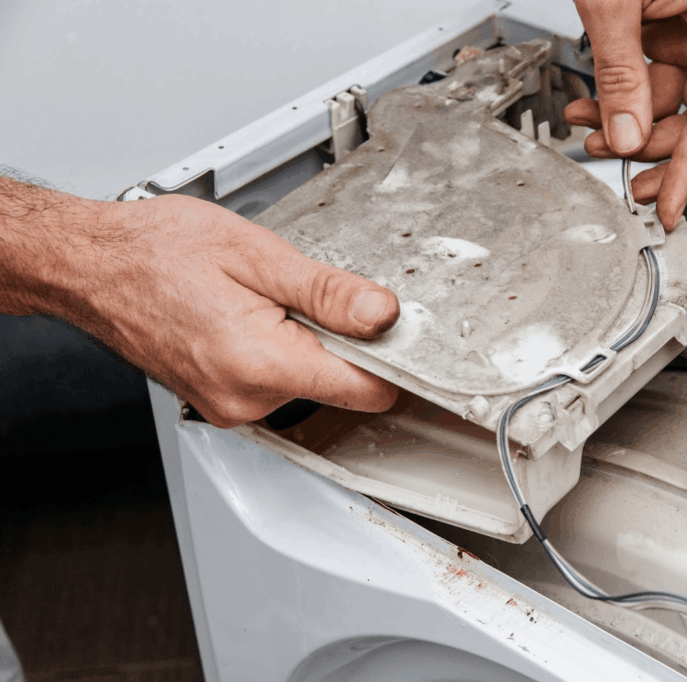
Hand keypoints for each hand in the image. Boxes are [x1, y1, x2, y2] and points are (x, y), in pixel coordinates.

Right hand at [0, 179, 399, 427]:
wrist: (91, 265)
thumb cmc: (156, 252)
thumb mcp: (258, 256)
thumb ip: (329, 292)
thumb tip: (383, 315)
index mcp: (262, 365)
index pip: (367, 389)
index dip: (393, 358)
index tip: (397, 331)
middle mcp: (246, 401)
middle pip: (341, 385)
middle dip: (342, 341)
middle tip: (305, 294)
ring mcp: (231, 407)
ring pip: (310, 383)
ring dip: (308, 344)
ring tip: (264, 301)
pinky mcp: (222, 402)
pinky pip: (277, 383)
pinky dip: (281, 352)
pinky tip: (252, 318)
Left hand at [566, 0, 686, 228]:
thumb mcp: (611, 2)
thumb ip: (621, 72)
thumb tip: (628, 138)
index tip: (671, 208)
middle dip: (674, 158)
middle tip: (639, 188)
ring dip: (639, 131)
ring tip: (593, 138)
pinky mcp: (678, 32)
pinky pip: (664, 84)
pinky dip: (630, 104)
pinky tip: (595, 110)